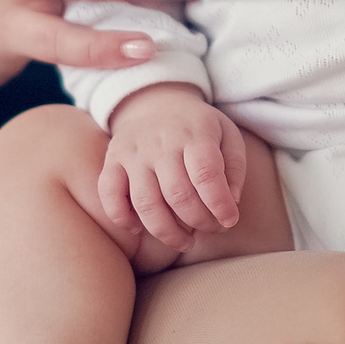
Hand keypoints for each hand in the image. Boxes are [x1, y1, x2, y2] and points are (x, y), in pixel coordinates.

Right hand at [100, 85, 245, 249]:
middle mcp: (161, 142)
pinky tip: (139, 229)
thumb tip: (230, 204)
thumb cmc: (198, 128)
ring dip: (167, 232)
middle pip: (178, 194)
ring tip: (185, 242)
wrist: (157, 101)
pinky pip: (109, 195)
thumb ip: (234, 168)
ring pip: (146, 202)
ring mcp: (133, 152)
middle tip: (211, 229)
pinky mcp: (112, 161)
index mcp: (195, 133)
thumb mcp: (227, 135)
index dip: (219, 204)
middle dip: (199, 222)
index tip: (229, 220)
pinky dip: (122, 218)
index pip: (206, 174)